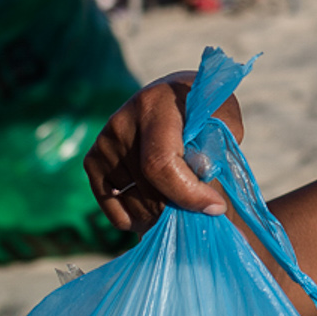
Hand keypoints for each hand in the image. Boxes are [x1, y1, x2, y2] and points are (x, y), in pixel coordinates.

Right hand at [83, 74, 244, 231]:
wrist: (174, 97)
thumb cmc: (205, 111)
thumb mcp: (223, 118)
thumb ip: (217, 145)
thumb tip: (200, 173)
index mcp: (156, 106)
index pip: (160, 163)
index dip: (188, 194)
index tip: (216, 207)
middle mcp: (122, 123)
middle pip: (150, 191)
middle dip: (181, 209)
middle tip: (203, 209)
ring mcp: (105, 143)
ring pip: (134, 204)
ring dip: (162, 216)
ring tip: (182, 206)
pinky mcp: (93, 160)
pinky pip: (114, 208)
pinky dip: (136, 218)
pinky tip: (156, 209)